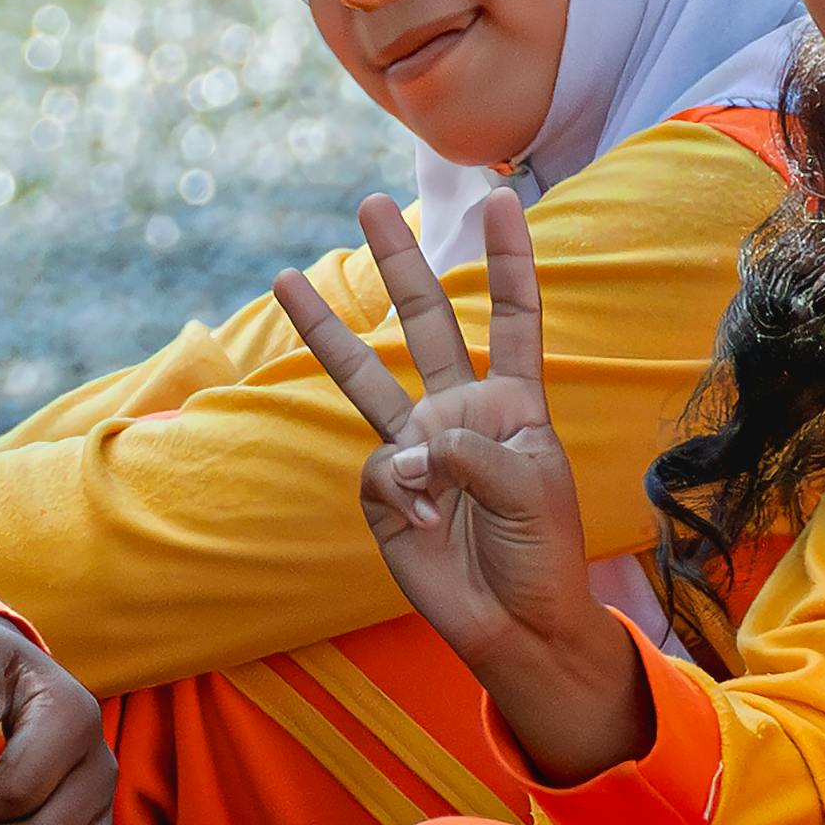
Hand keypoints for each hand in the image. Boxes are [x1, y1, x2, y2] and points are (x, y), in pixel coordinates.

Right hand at [273, 188, 647, 786]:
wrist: (515, 624)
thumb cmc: (542, 552)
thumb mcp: (531, 486)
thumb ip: (471, 449)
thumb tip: (407, 447)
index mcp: (514, 401)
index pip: (513, 318)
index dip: (508, 260)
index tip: (501, 199)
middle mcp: (460, 412)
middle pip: (426, 322)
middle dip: (400, 263)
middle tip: (371, 204)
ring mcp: (417, 449)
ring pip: (365, 375)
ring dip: (326, 329)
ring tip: (282, 279)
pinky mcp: (384, 493)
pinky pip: (380, 474)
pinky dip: (405, 497)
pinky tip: (430, 524)